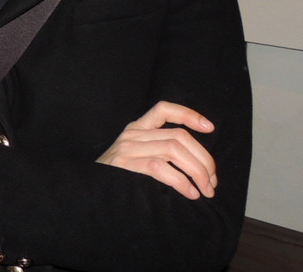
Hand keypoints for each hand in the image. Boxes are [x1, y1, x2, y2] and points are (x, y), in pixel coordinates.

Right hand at [97, 100, 216, 199]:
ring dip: (197, 172)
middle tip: (211, 182)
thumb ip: (157, 150)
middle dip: (203, 159)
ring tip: (204, 190)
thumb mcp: (135, 155)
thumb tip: (197, 163)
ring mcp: (128, 148)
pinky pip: (161, 168)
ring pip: (174, 150)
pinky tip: (189, 193)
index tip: (209, 127)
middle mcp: (132, 134)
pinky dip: (181, 182)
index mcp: (136, 128)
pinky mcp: (126, 164)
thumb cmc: (118, 177)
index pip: (163, 109)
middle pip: (179, 136)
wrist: (90, 191)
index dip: (188, 115)